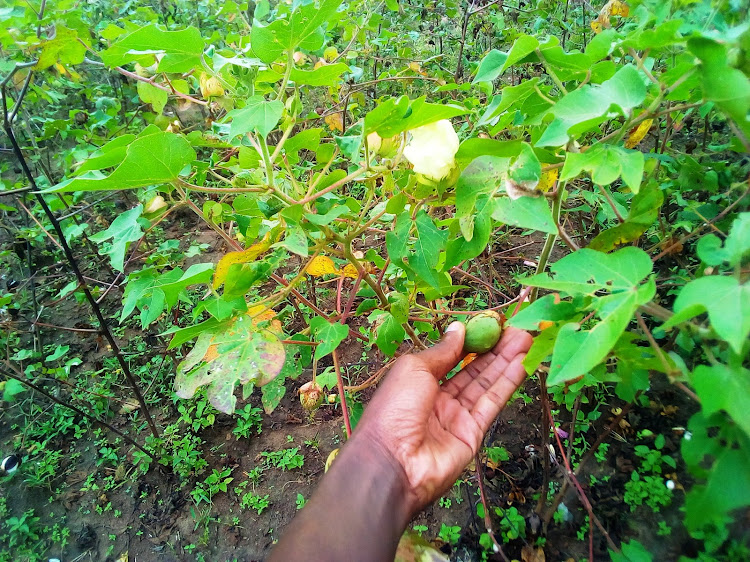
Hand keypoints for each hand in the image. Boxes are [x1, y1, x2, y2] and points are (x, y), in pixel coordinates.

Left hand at [351, 322, 532, 516]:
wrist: (392, 462)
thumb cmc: (394, 408)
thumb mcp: (414, 369)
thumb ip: (442, 351)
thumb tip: (459, 328)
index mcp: (419, 381)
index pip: (452, 357)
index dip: (473, 341)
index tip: (494, 325)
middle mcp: (440, 398)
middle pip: (474, 370)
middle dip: (496, 349)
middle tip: (519, 330)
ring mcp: (457, 417)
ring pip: (487, 384)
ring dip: (507, 362)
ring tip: (526, 339)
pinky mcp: (473, 434)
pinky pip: (492, 403)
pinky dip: (507, 383)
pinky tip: (522, 363)